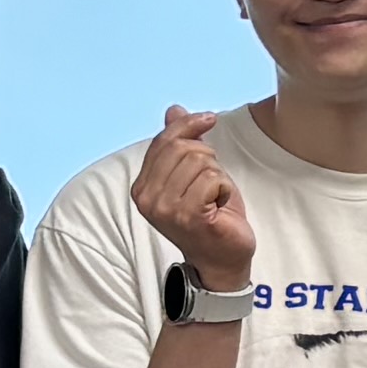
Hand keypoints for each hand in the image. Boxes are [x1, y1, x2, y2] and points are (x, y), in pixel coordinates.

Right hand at [131, 107, 253, 290]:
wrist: (222, 258)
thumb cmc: (210, 215)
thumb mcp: (193, 173)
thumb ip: (180, 143)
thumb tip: (174, 109)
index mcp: (142, 187)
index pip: (164, 141)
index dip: (189, 124)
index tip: (209, 119)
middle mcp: (148, 199)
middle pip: (184, 148)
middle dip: (207, 158)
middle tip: (212, 183)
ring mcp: (167, 210)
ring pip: (201, 161)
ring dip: (217, 176)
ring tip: (214, 198)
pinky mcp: (189, 217)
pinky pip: (213, 179)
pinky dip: (224, 188)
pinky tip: (219, 207)